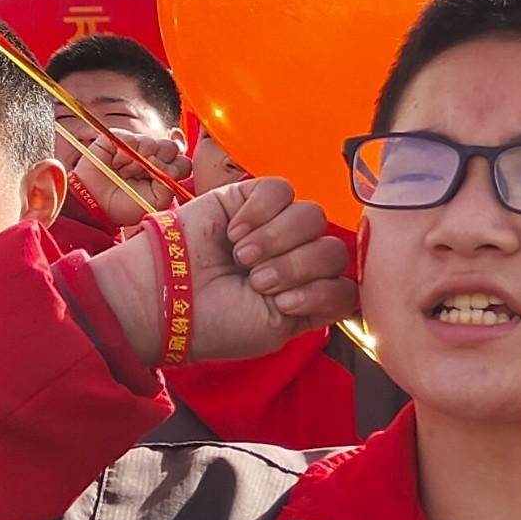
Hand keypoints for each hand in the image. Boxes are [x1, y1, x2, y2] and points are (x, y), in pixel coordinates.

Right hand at [60, 117, 176, 219]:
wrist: (96, 205)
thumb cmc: (126, 206)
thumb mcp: (156, 201)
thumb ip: (169, 182)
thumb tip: (163, 161)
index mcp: (165, 172)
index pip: (184, 161)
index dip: (176, 167)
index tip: (162, 175)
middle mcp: (153, 156)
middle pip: (170, 147)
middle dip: (158, 161)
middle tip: (143, 175)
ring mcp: (136, 146)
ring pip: (150, 142)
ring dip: (137, 161)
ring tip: (125, 173)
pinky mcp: (118, 138)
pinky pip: (130, 137)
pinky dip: (123, 152)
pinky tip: (116, 163)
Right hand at [86, 173, 360, 367]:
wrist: (167, 297)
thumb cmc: (217, 322)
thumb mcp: (278, 329)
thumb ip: (321, 305)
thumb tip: (353, 283)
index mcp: (307, 293)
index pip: (346, 282)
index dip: (322, 290)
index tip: (285, 304)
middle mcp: (296, 258)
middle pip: (332, 248)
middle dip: (295, 267)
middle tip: (256, 280)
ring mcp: (276, 227)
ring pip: (311, 216)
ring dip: (277, 240)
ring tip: (242, 256)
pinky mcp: (250, 198)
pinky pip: (280, 190)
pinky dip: (260, 212)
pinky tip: (234, 232)